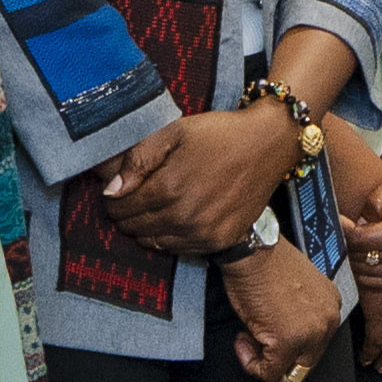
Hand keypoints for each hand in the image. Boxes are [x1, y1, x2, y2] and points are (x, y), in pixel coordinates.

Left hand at [100, 107, 291, 255]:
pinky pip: (178, 249)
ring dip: (147, 228)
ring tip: (156, 208)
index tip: (120, 190)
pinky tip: (177, 218)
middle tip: (135, 198)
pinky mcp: (219, 240)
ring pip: (153, 242)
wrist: (269, 144)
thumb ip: (138, 158)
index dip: (114, 199)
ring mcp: (203, 232)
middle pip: (134, 227)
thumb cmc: (218, 134)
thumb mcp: (174, 131)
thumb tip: (112, 190)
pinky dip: (170, 237)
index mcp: (168, 187)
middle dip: (127, 214)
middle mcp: (184, 216)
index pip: (119, 207)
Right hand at [223, 240, 339, 381]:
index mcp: (331, 307)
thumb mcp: (295, 291)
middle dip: (277, 360)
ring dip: (263, 363)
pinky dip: (251, 364)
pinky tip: (242, 340)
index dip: (286, 346)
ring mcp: (312, 333)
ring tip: (247, 338)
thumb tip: (284, 344)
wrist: (252, 249)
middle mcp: (329, 321)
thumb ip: (300, 316)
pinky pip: (269, 373)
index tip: (266, 331)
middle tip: (253, 339)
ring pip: (290, 375)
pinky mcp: (288, 341)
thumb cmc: (265, 263)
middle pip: (305, 364)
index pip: (315, 346)